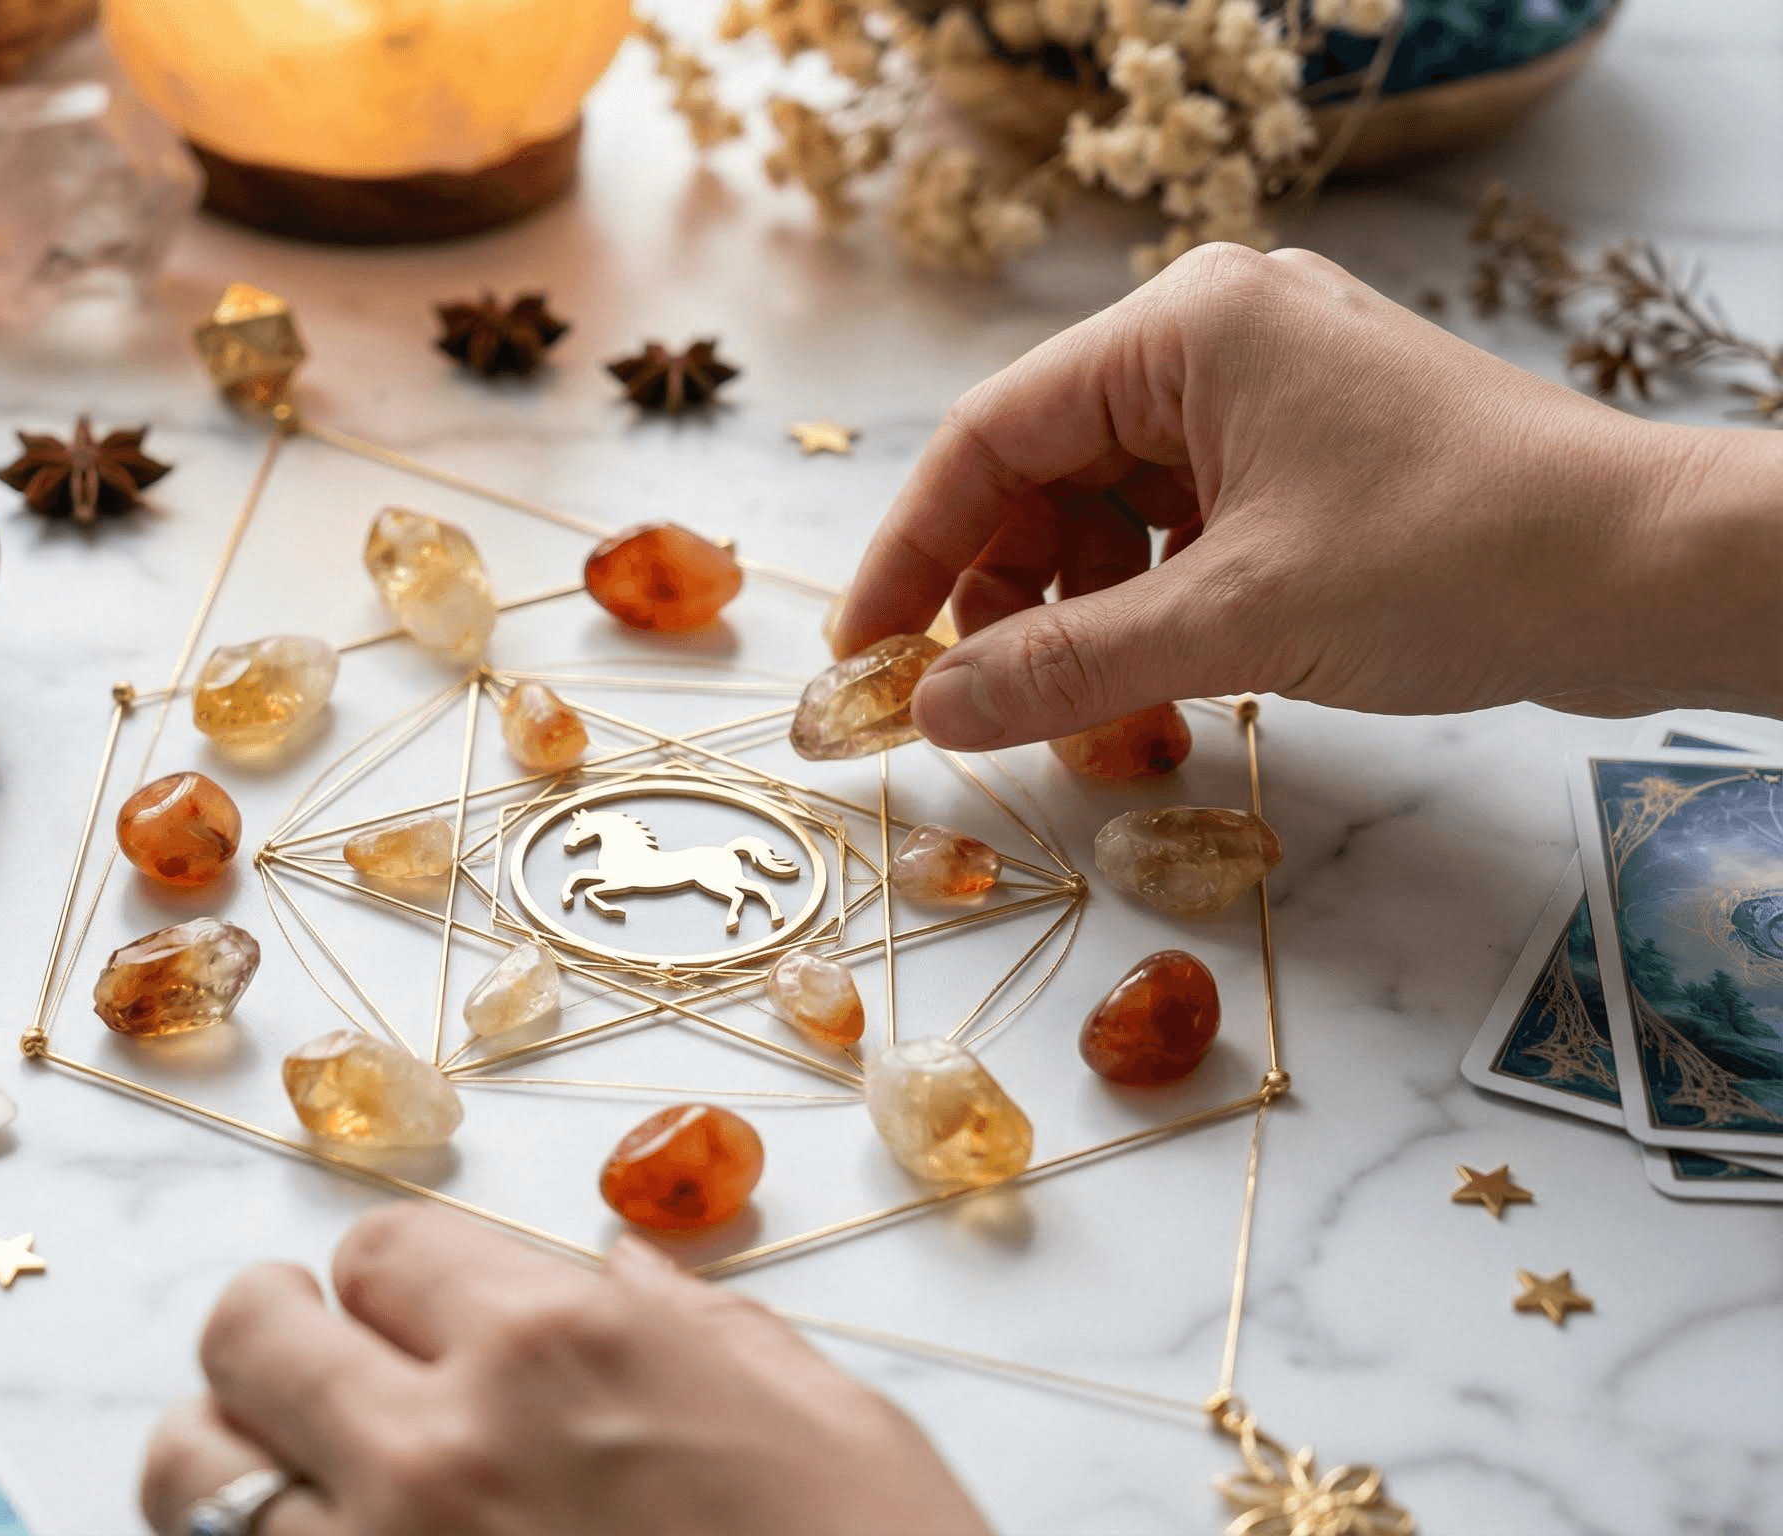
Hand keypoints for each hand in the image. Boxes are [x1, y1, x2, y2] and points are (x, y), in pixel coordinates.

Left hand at [140, 1203, 988, 1535]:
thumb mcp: (829, 1425)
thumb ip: (697, 1334)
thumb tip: (619, 1278)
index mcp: (557, 1350)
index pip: (381, 1248)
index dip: (394, 1281)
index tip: (412, 1315)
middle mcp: (436, 1449)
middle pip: (250, 1336)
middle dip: (272, 1336)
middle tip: (306, 1362)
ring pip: (193, 1473)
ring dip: (225, 1457)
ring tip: (275, 1473)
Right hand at [832, 242, 1782, 748]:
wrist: (1653, 571)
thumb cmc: (1461, 559)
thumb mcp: (1235, 622)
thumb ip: (1064, 664)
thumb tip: (930, 710)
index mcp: (1185, 327)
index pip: (990, 436)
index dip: (913, 552)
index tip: (867, 651)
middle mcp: (1218, 332)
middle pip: (1044, 464)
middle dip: (999, 584)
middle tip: (974, 695)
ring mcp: (1271, 386)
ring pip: (1111, 496)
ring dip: (1074, 599)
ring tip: (1077, 696)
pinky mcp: (1313, 445)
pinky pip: (1181, 515)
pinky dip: (1148, 594)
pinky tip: (1152, 669)